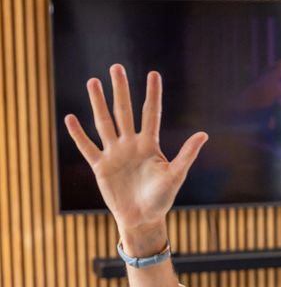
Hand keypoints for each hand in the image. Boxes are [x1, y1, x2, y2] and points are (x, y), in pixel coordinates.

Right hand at [64, 65, 207, 236]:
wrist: (142, 219)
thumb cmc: (161, 199)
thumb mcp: (175, 176)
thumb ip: (186, 155)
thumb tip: (204, 134)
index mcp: (150, 145)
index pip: (151, 114)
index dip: (152, 95)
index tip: (153, 74)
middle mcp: (131, 145)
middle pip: (124, 112)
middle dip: (121, 90)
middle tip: (116, 67)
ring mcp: (115, 154)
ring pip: (104, 124)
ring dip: (98, 103)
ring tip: (92, 82)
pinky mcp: (101, 167)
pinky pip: (87, 148)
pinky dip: (78, 134)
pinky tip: (70, 118)